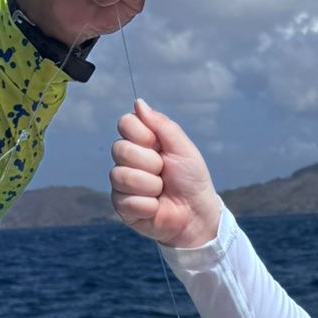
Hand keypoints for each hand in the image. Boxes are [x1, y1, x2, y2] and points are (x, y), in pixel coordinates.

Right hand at [111, 100, 223, 248]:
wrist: (198, 214)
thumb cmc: (192, 180)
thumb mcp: (183, 148)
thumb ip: (162, 124)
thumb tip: (138, 102)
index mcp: (140, 142)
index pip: (125, 123)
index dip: (143, 134)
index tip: (159, 146)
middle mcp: (127, 160)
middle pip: (119, 149)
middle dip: (150, 163)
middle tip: (164, 172)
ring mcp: (122, 184)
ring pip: (121, 176)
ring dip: (150, 185)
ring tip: (161, 191)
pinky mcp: (122, 207)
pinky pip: (125, 200)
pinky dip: (148, 205)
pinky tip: (156, 207)